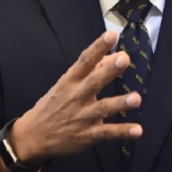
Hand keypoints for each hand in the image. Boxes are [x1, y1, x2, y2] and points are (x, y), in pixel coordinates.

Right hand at [7, 31, 142, 164]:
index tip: (111, 35)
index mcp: (69, 81)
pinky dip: (122, 132)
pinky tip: (137, 130)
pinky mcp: (87, 135)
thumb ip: (92, 70)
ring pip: (103, 109)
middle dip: (109, 70)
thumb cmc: (53, 105)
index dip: (98, 47)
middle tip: (124, 59)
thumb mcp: (66, 84)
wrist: (33, 136)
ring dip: (119, 103)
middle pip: (94, 81)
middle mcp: (76, 97)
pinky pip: (107, 133)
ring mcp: (82, 117)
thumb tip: (115, 57)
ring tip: (136, 99)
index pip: (85, 61)